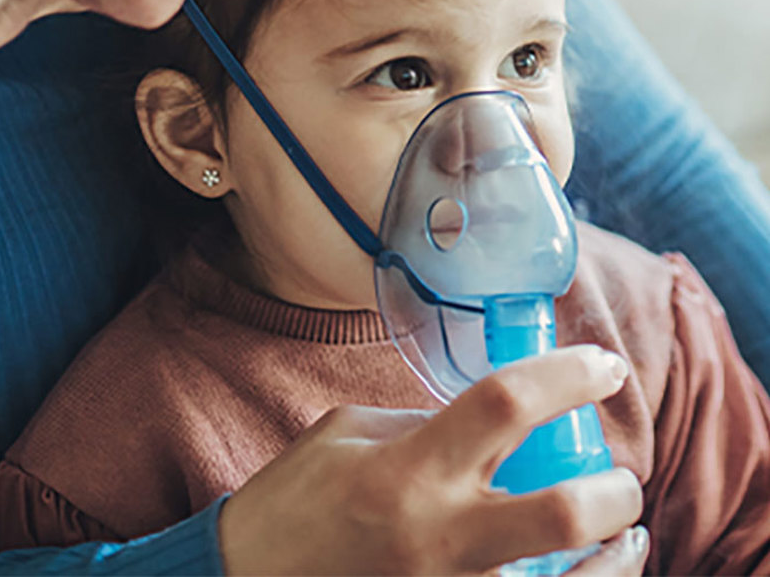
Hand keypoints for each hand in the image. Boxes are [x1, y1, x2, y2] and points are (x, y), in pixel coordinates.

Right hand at [219, 344, 641, 574]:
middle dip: (614, 488)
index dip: (565, 375)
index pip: (503, 404)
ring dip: (617, 556)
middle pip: (563, 512)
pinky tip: (593, 571)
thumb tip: (486, 425)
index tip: (603, 364)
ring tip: (627, 527)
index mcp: (408, 469)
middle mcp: (439, 536)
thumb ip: (422, 426)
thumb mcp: (347, 435)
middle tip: (620, 469)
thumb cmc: (293, 502)